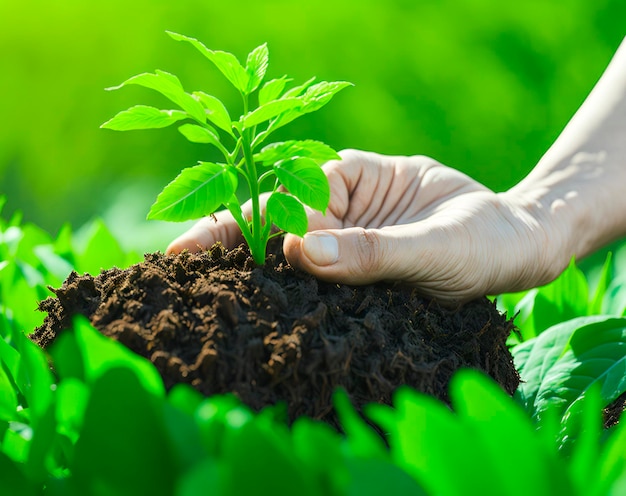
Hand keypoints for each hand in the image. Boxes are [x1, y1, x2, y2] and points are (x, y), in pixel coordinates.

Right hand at [167, 150, 564, 303]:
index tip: (188, 249)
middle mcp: (340, 208)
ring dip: (247, 275)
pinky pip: (311, 284)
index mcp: (354, 178)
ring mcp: (343, 243)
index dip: (240, 221)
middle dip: (226, 245)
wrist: (518, 256)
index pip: (286, 196)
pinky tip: (256, 315)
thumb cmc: (484, 238)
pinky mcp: (352, 275)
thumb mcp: (437, 245)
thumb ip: (374, 251)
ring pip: (286, 256)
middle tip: (176, 277)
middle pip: (273, 223)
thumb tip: (301, 253)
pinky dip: (282, 297)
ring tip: (200, 302)